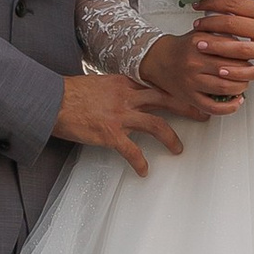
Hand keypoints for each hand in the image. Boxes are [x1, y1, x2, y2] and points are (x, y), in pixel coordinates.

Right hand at [53, 72, 185, 173]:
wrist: (50, 100)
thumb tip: (125, 97)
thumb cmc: (68, 93)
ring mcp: (120, 115)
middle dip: (187, 106)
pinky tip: (144, 170)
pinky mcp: (110, 134)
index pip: (156, 85)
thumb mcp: (97, 83)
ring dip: (171, 138)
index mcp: (123, 83)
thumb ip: (115, 89)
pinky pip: (132, 151)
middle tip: (203, 113)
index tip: (188, 93)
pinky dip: (140, 162)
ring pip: (156, 125)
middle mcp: (126, 97)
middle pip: (166, 99)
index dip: (175, 90)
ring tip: (178, 149)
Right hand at [141, 28, 248, 119]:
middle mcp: (194, 62)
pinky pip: (213, 107)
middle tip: (249, 71)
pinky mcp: (189, 97)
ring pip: (225, 88)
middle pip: (231, 69)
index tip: (250, 56)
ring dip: (240, 88)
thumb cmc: (184, 47)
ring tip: (243, 84)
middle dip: (246, 72)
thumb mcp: (201, 32)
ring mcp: (191, 81)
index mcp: (199, 43)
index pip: (232, 49)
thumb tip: (246, 41)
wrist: (158, 59)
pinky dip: (229, 107)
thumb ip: (222, 33)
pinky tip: (236, 102)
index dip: (246, 54)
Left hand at [191, 0, 253, 82]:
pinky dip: (234, 72)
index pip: (233, 4)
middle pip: (231, 25)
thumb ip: (253, 9)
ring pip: (237, 49)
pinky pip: (251, 71)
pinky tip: (220, 70)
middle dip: (209, 24)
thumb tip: (227, 7)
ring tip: (200, 45)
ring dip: (215, 46)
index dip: (212, 3)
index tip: (198, 5)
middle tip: (196, 25)